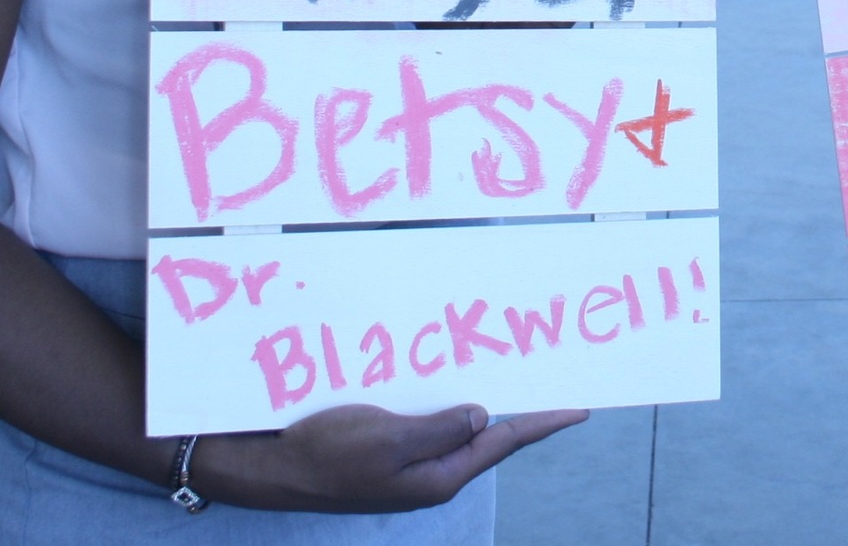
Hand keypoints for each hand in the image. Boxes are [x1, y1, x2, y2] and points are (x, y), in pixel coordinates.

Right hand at [187, 402, 587, 512]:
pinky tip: (446, 374)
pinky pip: (425, 418)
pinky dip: (441, 396)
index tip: (579, 407)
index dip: (542, 421)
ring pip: (455, 424)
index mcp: (438, 478)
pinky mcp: (384, 447)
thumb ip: (441, 428)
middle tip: (549, 377)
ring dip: (478, 396)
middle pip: (485, 433)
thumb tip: (481, 414)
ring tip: (508, 369)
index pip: (503, 441)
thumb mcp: (388, 439)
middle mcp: (428, 473)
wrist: (268, 466)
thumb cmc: (325, 453)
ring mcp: (406, 462)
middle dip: (517, 406)